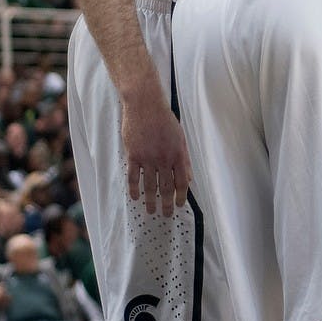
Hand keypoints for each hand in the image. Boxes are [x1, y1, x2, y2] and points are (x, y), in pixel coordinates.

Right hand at [122, 88, 191, 216]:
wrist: (145, 105)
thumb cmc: (164, 120)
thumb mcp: (180, 137)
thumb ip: (184, 159)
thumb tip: (188, 178)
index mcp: (178, 154)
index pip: (182, 181)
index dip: (181, 196)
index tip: (179, 205)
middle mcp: (164, 158)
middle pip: (166, 187)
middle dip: (167, 204)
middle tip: (166, 215)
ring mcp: (148, 157)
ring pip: (150, 186)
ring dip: (150, 201)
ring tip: (151, 211)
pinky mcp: (133, 155)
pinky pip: (133, 177)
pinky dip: (134, 189)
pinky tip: (135, 197)